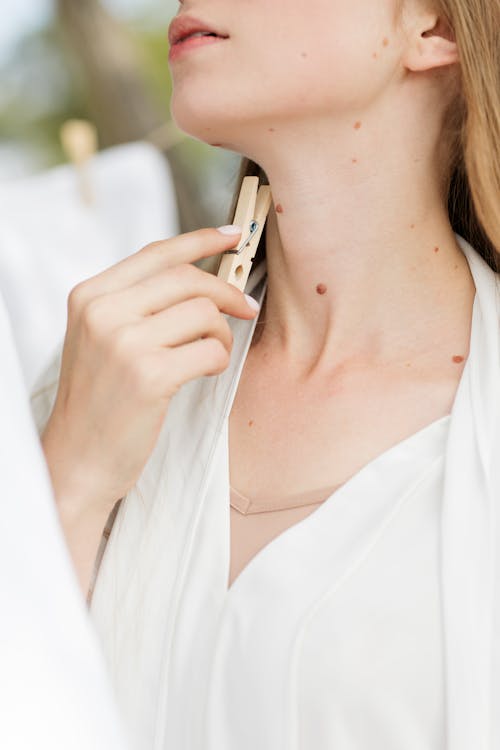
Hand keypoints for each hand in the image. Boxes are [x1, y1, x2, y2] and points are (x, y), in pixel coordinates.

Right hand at [41, 226, 257, 518]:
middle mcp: (102, 312)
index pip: (156, 254)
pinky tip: (203, 373)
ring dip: (221, 334)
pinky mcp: (149, 376)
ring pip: (204, 313)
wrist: (79, 458)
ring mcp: (124, 343)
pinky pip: (211, 350)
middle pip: (187, 278)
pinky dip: (218, 360)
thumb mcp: (101, 339)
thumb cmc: (100, 400)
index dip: (201, 241)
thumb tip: (200, 275)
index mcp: (89, 296)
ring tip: (210, 354)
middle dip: (227, 291)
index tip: (234, 236)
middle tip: (247, 308)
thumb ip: (137, 304)